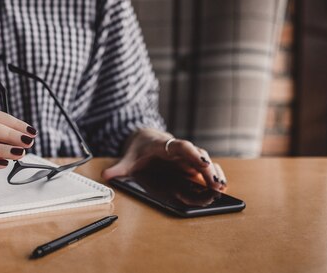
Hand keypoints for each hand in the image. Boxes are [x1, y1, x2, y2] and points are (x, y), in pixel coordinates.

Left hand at [101, 128, 227, 191]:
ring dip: (214, 173)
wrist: (144, 138)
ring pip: (204, 160)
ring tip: (221, 187)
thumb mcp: (127, 158)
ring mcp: (186, 156)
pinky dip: (213, 175)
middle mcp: (179, 149)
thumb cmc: (138, 148)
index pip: (180, 146)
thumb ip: (118, 168)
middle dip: (207, 168)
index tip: (202, 162)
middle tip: (215, 183)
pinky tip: (221, 186)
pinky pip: (205, 168)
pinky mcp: (190, 164)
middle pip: (197, 155)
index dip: (192, 153)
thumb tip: (105, 175)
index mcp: (163, 145)